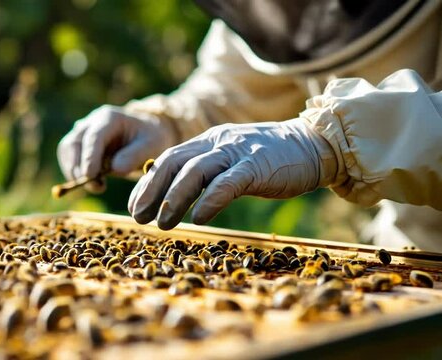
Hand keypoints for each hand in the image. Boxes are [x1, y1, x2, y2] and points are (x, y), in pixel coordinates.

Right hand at [57, 105, 177, 191]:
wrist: (145, 136)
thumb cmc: (149, 139)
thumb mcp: (151, 145)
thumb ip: (134, 155)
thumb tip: (114, 169)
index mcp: (109, 118)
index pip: (93, 137)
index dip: (89, 156)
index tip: (89, 175)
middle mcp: (91, 122)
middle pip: (74, 143)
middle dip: (79, 167)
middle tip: (96, 187)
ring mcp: (82, 132)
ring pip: (66, 151)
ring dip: (75, 172)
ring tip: (98, 187)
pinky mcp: (78, 145)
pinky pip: (68, 159)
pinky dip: (75, 173)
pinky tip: (94, 183)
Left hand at [127, 118, 335, 228]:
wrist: (314, 144)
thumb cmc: (270, 159)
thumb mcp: (231, 159)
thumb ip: (206, 170)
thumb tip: (175, 192)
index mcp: (208, 141)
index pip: (168, 158)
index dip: (147, 183)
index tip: (135, 206)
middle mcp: (217, 143)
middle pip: (173, 162)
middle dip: (151, 190)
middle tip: (138, 216)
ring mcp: (237, 152)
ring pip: (195, 171)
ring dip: (174, 198)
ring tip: (162, 223)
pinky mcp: (258, 166)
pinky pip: (228, 183)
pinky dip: (210, 200)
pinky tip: (198, 218)